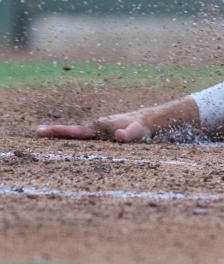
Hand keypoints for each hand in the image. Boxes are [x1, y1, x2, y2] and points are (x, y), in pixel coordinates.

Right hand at [36, 111, 152, 142]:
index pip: (76, 131)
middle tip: (36, 132)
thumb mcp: (137, 132)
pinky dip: (71, 137)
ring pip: (76, 134)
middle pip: (72, 131)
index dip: (59, 132)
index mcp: (99, 127)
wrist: (146, 120)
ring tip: (44, 136)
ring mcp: (97, 130)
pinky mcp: (100, 133)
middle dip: (54, 132)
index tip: (42, 131)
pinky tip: (64, 143)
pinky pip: (84, 137)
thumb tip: (118, 136)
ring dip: (61, 135)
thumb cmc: (141, 128)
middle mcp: (95, 127)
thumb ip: (129, 135)